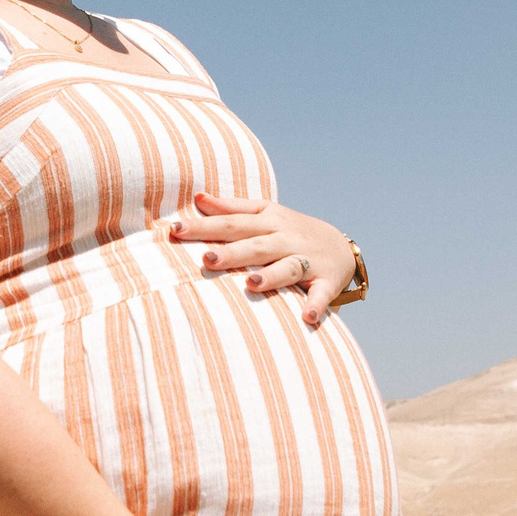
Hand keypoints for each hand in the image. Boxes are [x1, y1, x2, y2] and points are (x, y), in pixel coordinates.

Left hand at [167, 191, 355, 327]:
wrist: (341, 247)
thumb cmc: (290, 230)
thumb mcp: (265, 213)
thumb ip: (231, 208)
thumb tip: (198, 198)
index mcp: (268, 221)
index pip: (231, 222)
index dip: (204, 226)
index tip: (175, 230)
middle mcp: (286, 239)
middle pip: (257, 245)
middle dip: (232, 252)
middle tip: (207, 259)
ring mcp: (307, 260)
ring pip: (288, 267)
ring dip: (272, 276)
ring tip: (252, 283)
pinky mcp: (326, 282)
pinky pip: (321, 294)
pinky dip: (316, 305)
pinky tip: (306, 317)